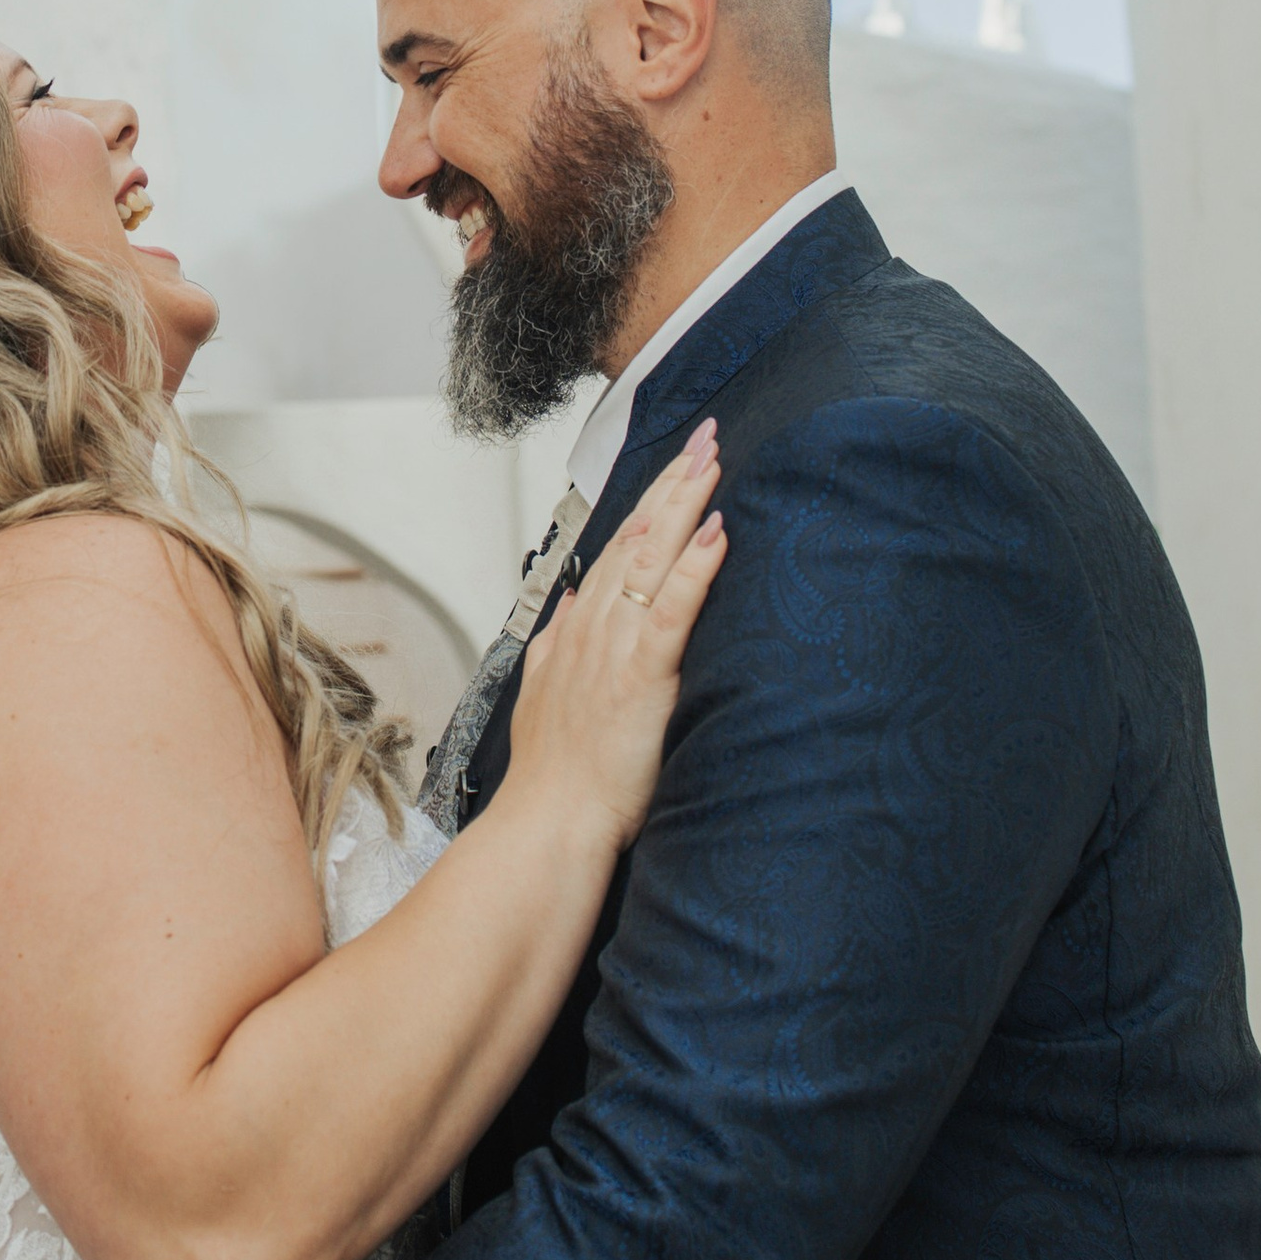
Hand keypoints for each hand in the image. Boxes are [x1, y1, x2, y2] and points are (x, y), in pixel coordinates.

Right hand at [504, 424, 726, 849]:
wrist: (548, 825)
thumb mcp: (544, 695)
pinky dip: (694, 568)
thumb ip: (558, 646)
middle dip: (673, 482)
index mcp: (577, 630)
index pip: (619, 547)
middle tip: (706, 435)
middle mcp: (594, 627)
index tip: (678, 461)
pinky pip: (672, 610)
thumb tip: (569, 605)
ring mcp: (615, 647)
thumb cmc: (557, 776)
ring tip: (714, 460)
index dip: (651, 501)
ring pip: (654, 559)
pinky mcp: (641, 676)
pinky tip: (716, 533)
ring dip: (685, 504)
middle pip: (638, 536)